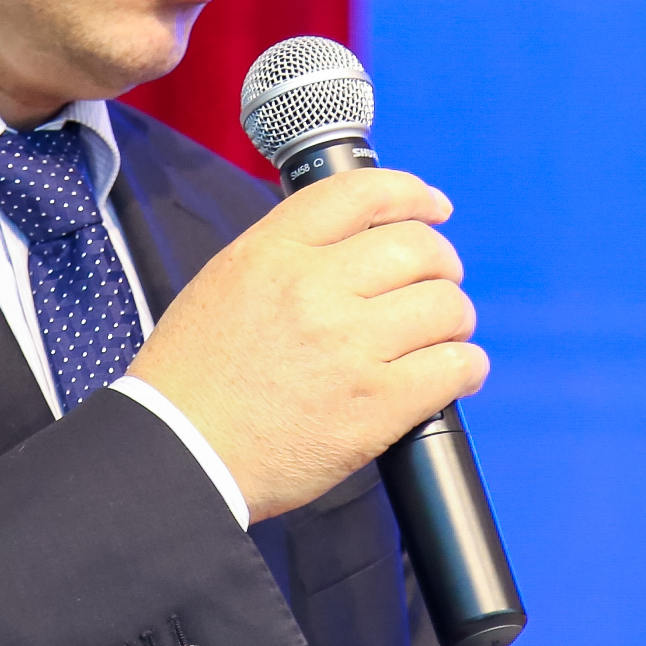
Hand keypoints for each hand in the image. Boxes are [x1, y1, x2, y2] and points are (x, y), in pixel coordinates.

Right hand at [128, 169, 485, 521]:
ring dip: (453, 319)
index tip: (433, 209)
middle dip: (441, 264)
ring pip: (445, 306)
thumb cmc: (196, 374)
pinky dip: (465, 367)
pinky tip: (452, 373)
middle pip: (418, 248)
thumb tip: (362, 238)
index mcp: (274, 252)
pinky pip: (454, 367)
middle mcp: (315, 289)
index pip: (363, 192)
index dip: (412, 194)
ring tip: (440, 335)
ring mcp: (349, 348)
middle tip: (438, 284)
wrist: (181, 452)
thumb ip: (290, 250)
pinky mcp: (375, 407)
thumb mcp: (228, 280)